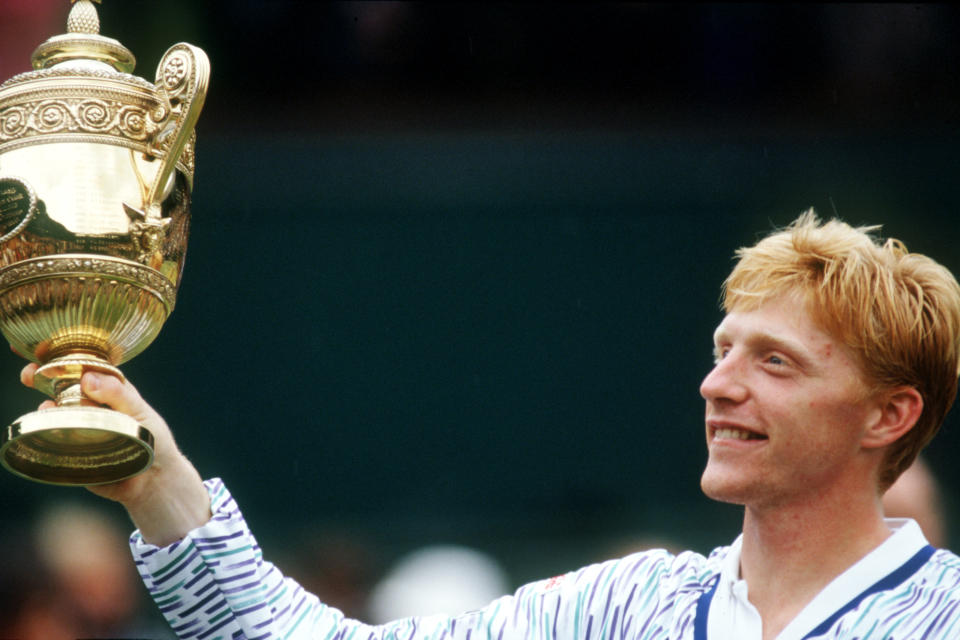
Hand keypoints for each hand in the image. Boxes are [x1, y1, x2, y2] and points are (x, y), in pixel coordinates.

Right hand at [21, 363, 211, 544]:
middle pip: (63, 387)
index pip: (85, 369)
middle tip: (30, 375)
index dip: (65, 360)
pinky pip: (56, 439)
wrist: (154, 480)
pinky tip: (48, 426)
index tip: (48, 356)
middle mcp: (92, 406)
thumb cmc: (154, 440)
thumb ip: (119, 395)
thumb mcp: (142, 413)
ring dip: (46, 407)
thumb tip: (88, 378)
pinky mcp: (72, 451)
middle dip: (43, 377)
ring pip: (56, 412)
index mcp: (110, 391)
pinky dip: (48, 432)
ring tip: (47, 407)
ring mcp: (80, 427)